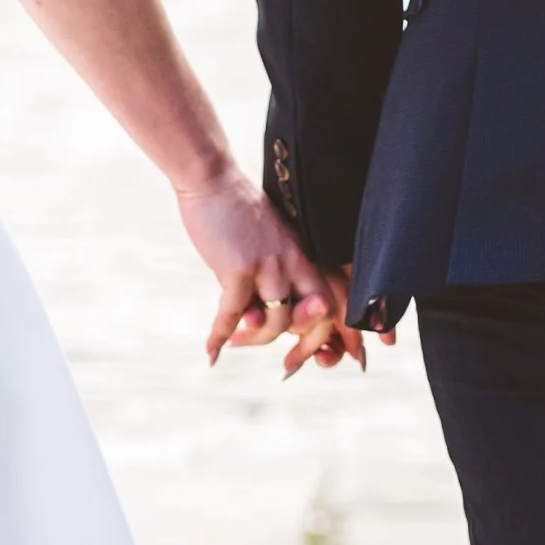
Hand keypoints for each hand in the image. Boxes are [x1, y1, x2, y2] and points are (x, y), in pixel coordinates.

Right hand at [176, 170, 357, 371]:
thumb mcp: (269, 245)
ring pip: (275, 323)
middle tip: (285, 364)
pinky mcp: (239, 267)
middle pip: (316, 318)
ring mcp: (269, 264)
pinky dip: (220, 337)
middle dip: (303, 347)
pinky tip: (212, 350)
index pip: (333, 304)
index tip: (309, 355)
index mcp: (305, 257)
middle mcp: (295, 262)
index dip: (327, 336)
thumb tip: (257, 320)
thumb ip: (272, 281)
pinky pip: (232, 315)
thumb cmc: (237, 214)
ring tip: (237, 340)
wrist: (212, 180)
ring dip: (254, 339)